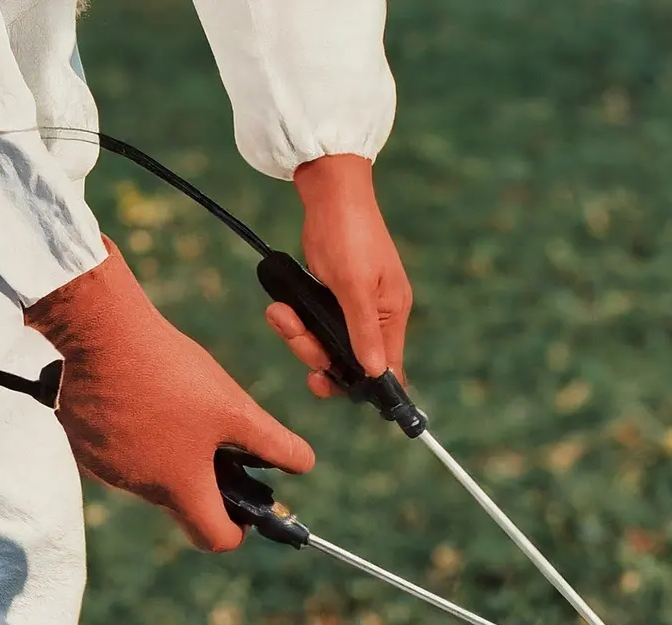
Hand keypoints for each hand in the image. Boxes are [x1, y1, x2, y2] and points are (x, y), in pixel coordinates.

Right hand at [26, 236, 313, 552]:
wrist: (98, 329)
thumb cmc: (170, 371)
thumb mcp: (234, 409)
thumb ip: (273, 443)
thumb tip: (305, 463)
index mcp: (180, 489)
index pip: (215, 539)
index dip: (238, 529)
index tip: (245, 505)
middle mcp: (139, 488)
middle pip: (183, 503)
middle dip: (205, 481)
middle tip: (216, 439)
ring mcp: (105, 467)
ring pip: (150, 475)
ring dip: (169, 455)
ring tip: (177, 407)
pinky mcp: (82, 442)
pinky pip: (118, 451)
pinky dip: (136, 436)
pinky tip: (143, 399)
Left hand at [265, 153, 411, 397]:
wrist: (328, 190)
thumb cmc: (347, 233)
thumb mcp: (354, 287)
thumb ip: (364, 333)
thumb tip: (376, 373)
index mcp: (391, 315)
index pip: (388, 369)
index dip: (364, 387)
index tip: (333, 386)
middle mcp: (376, 316)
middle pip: (349, 362)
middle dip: (316, 354)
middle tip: (296, 337)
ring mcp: (354, 307)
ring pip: (326, 345)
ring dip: (299, 335)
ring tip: (280, 314)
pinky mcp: (333, 296)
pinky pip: (314, 324)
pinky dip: (296, 321)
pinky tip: (281, 308)